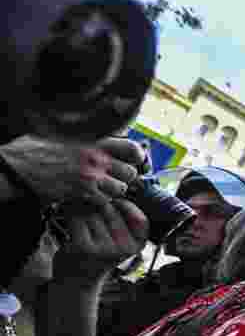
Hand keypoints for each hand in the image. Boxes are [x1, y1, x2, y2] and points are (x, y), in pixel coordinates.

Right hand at [0, 134, 145, 205]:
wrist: (15, 167)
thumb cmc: (34, 150)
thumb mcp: (61, 134)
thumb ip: (86, 137)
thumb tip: (102, 136)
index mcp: (92, 140)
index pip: (131, 147)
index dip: (137, 155)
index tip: (136, 160)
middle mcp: (95, 157)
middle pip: (130, 171)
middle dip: (125, 176)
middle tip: (116, 178)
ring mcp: (89, 176)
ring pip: (121, 188)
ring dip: (114, 190)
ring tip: (104, 188)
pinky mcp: (81, 192)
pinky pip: (104, 200)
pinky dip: (101, 200)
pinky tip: (91, 196)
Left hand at [53, 198, 149, 280]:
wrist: (78, 281)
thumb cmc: (99, 254)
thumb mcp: (120, 241)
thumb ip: (123, 220)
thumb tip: (114, 189)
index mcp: (136, 246)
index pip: (140, 219)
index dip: (127, 206)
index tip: (116, 203)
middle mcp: (123, 248)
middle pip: (111, 210)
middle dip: (97, 204)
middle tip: (88, 206)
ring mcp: (103, 248)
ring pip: (92, 212)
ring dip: (81, 208)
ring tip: (78, 213)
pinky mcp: (83, 247)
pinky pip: (77, 218)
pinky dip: (70, 213)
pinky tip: (68, 215)